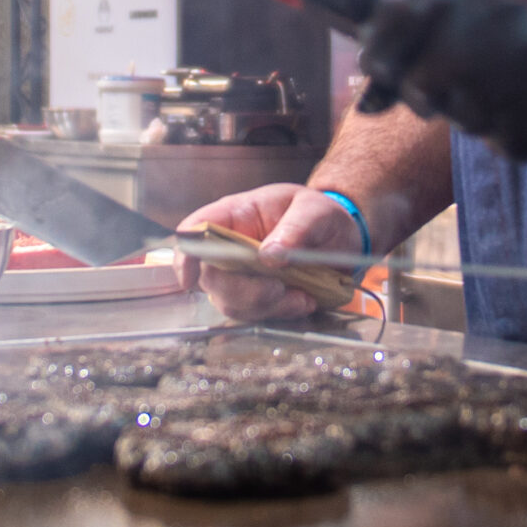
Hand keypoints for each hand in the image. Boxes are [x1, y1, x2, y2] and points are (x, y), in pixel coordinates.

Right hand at [175, 184, 362, 322]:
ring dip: (266, 305)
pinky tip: (305, 300)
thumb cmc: (319, 215)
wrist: (341, 238)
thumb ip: (296, 228)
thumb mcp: (315, 210)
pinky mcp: (258, 298)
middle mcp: (229, 248)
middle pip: (210, 277)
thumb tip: (269, 255)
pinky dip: (281, 313)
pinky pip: (255, 315)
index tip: (192, 278)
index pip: (194, 231)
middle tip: (278, 288)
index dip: (186, 255)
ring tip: (302, 295)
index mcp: (234, 216)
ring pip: (231, 302)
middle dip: (242, 290)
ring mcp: (241, 276)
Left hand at [358, 0, 526, 159]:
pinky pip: (504, 144)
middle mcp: (473, 41)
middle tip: (471, 62)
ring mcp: (510, 85)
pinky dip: (515, 126)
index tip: (399, 64)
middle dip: (435, 85)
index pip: (380, 57)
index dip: (387, 64)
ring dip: (479, 105)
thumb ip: (405, 25)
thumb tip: (368, 104)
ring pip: (464, 123)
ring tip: (513, 68)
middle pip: (420, 96)